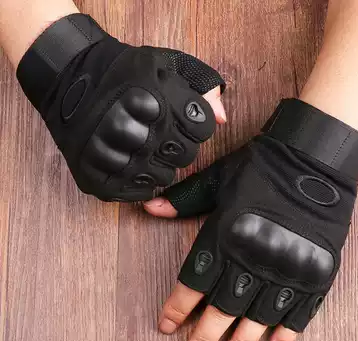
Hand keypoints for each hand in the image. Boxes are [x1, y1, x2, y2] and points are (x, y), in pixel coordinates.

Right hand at [16, 14, 224, 200]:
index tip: (180, 119)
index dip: (195, 126)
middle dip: (178, 147)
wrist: (69, 79)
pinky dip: (140, 183)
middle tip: (160, 135)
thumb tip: (222, 119)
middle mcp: (130, 129)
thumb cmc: (124, 74)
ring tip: (142, 147)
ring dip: (159, 165)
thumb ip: (200, 87)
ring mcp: (110, 155)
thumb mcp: (166, 65)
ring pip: (162, 178)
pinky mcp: (95, 176)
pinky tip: (132, 164)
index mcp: (153, 99)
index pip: (202, 129)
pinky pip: (136, 193)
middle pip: (185, 157)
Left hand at [145, 99, 357, 340]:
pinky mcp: (317, 268)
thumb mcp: (217, 178)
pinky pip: (301, 309)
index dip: (178, 306)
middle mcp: (255, 255)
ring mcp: (288, 265)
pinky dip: (288, 332)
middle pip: (224, 306)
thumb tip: (148, 207)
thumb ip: (183, 199)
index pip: (195, 280)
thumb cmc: (260, 167)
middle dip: (204, 338)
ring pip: (259, 315)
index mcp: (227, 233)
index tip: (166, 326)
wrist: (312, 158)